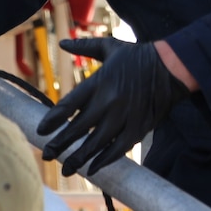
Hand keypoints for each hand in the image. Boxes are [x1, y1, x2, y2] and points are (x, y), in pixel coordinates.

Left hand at [36, 37, 188, 175]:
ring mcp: (123, 117)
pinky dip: (104, 160)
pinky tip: (93, 168)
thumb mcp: (110, 47)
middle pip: (78, 128)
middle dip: (61, 144)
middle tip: (47, 156)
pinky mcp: (138, 129)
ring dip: (79, 157)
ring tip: (66, 168)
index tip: (41, 132)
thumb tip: (62, 42)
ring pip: (96, 143)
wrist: (170, 68)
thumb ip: (84, 47)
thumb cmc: (136, 56)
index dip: (53, 120)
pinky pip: (118, 149)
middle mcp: (108, 102)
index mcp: (98, 82)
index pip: (69, 105)